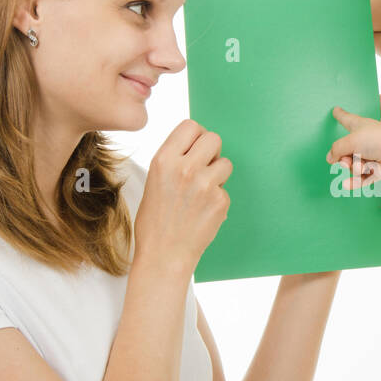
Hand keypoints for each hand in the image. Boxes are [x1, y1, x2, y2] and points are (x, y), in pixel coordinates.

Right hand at [135, 119, 232, 270]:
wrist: (164, 254)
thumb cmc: (156, 220)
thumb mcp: (154, 180)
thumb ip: (174, 160)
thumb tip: (196, 145)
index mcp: (164, 160)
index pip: (191, 126)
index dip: (196, 136)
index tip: (196, 147)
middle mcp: (185, 168)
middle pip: (214, 138)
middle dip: (212, 152)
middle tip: (204, 168)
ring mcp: (205, 184)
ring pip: (225, 163)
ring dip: (218, 175)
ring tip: (202, 193)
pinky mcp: (220, 201)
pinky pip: (226, 189)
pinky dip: (218, 199)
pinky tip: (203, 212)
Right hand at [326, 94, 380, 190]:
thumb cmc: (378, 140)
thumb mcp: (351, 140)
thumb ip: (337, 149)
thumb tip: (330, 158)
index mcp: (360, 126)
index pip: (347, 119)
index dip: (340, 115)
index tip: (335, 110)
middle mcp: (366, 140)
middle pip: (346, 150)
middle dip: (344, 158)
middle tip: (346, 161)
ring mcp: (371, 155)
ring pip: (354, 165)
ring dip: (354, 168)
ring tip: (360, 166)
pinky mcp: (377, 169)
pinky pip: (362, 178)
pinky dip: (355, 182)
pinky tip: (346, 185)